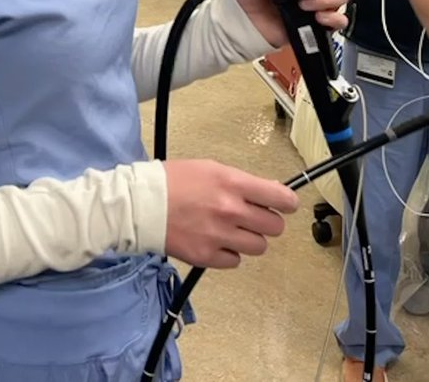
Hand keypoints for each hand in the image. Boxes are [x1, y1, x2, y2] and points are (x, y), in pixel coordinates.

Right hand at [164, 159, 297, 267]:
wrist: (140, 204)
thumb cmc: (173, 181)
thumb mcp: (211, 169)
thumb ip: (243, 183)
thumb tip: (272, 194)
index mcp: (233, 184)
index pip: (281, 199)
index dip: (288, 203)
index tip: (286, 205)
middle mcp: (231, 211)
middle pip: (274, 227)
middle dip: (267, 222)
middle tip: (251, 217)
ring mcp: (220, 236)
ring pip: (259, 247)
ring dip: (249, 239)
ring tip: (231, 230)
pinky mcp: (207, 257)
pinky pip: (235, 261)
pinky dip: (229, 253)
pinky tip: (215, 241)